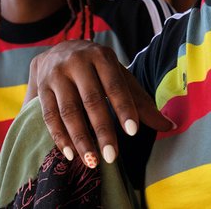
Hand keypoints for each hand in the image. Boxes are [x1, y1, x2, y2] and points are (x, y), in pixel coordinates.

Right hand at [28, 40, 173, 167]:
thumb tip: (170, 126)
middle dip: (102, 130)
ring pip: (68, 110)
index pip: (114, 84)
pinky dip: (60, 137)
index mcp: (101, 56)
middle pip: (91, 100)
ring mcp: (56, 74)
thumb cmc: (97, 69)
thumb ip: (140, 101)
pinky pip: (49, 115)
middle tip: (112, 157)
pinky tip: (70, 154)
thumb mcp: (119, 76)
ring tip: (92, 162)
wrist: (57, 49)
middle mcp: (77, 62)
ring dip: (80, 139)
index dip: (124, 108)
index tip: (132, 132)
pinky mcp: (41, 87)